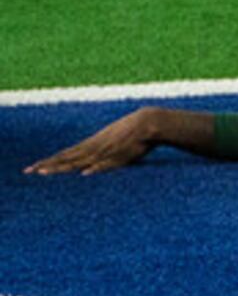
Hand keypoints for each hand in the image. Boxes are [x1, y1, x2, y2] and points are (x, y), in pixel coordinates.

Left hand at [27, 107, 163, 175]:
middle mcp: (94, 147)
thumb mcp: (113, 141)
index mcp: (92, 144)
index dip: (50, 161)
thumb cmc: (133, 133)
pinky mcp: (120, 155)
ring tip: (45, 173)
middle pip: (67, 158)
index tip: (33, 168)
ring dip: (62, 167)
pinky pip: (106, 163)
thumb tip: (95, 159)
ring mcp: (105, 151)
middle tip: (29, 171)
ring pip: (80, 161)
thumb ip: (103, 150)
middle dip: (48, 164)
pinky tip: (85, 173)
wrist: (149, 122)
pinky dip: (96, 168)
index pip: (66, 154)